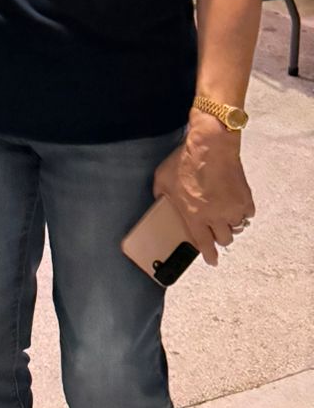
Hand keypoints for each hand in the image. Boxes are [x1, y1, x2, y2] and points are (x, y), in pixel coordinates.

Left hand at [152, 114, 254, 265]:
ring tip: (224, 216)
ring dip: (230, 225)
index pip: (204, 244)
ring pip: (237, 228)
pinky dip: (242, 212)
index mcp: (194, 216)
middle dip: (218, 237)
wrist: (211, 146)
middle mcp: (216, 217)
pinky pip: (247, 214)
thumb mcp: (162, 180)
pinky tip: (235, 205)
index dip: (209, 256)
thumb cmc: (185, 161)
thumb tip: (160, 202)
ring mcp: (233, 208)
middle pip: (224, 239)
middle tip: (214, 230)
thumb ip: (161, 196)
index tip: (212, 261)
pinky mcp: (245, 198)